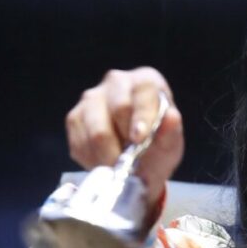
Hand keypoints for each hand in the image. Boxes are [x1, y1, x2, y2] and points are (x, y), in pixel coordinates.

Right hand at [65, 67, 183, 206]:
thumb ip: (171, 131)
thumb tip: (172, 118)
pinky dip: (94, 160)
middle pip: (118, 107)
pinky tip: (105, 163)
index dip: (142, 115)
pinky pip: (80, 143)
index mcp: (146, 81)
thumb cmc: (158, 148)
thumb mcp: (171, 144)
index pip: (143, 90)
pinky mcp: (74, 118)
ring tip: (120, 165)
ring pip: (96, 130)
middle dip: (127, 140)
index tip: (139, 139)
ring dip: (109, 156)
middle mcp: (116, 82)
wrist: (139, 166)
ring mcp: (91, 98)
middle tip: (132, 160)